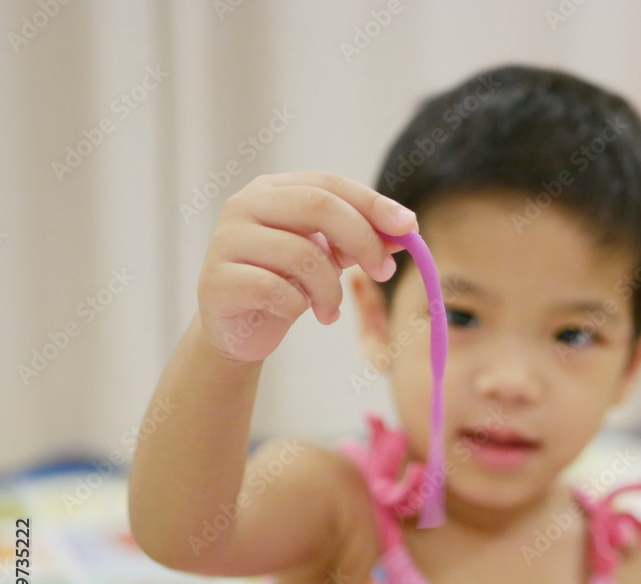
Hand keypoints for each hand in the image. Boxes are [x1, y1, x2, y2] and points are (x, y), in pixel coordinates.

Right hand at [196, 171, 416, 361]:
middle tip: (384, 272)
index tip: (410, 227)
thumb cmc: (283, 284)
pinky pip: (275, 290)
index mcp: (273, 190)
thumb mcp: (327, 257)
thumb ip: (360, 240)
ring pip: (301, 254)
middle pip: (318, 206)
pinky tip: (295, 312)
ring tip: (329, 310)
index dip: (373, 203)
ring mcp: (226, 239)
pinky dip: (297, 306)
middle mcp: (245, 204)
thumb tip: (407, 231)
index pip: (330, 184)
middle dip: (362, 239)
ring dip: (330, 290)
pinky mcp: (217, 279)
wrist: (236, 328)